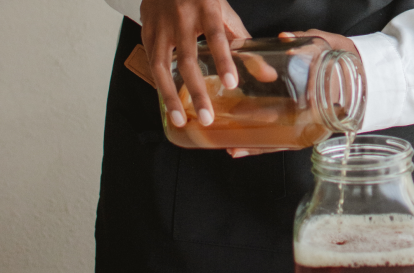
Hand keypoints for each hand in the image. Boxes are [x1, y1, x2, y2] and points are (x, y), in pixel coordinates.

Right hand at [140, 0, 249, 127]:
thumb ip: (243, 41)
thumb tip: (267, 75)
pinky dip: (159, 85)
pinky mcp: (146, 31)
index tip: (231, 84)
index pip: (216, 37)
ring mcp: (160, 25)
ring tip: (181, 120)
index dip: (224, 61)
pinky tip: (168, 103)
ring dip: (170, 96)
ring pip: (161, 65)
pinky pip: (151, 63)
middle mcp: (181, 17)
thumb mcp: (223, 12)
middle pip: (188, 59)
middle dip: (197, 92)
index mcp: (206, 8)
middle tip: (207, 117)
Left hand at [227, 29, 360, 157]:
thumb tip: (283, 38)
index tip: (242, 113)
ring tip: (233, 149)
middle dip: (253, 137)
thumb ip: (306, 40)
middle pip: (280, 134)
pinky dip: (266, 146)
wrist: (365, 76)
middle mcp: (314, 120)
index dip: (264, 115)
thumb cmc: (346, 61)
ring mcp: (311, 128)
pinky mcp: (307, 130)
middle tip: (228, 134)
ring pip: (281, 143)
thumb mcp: (329, 45)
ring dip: (256, 148)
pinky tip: (245, 147)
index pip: (288, 112)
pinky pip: (285, 141)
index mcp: (319, 102)